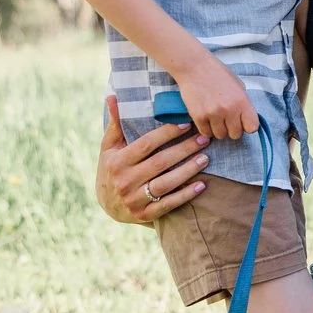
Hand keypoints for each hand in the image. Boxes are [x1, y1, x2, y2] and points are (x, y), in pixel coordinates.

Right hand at [96, 95, 207, 224]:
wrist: (106, 206)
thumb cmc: (111, 168)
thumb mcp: (109, 147)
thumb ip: (115, 124)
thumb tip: (113, 96)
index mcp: (117, 161)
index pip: (146, 144)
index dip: (167, 134)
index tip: (187, 124)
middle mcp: (125, 181)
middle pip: (160, 163)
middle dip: (184, 149)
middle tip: (204, 138)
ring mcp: (134, 200)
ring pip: (166, 184)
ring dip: (188, 170)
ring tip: (206, 158)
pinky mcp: (145, 215)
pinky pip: (169, 204)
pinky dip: (186, 195)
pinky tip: (202, 185)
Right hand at [168, 55, 257, 142]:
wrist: (194, 66)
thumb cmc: (217, 74)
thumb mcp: (238, 85)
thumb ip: (243, 103)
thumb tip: (246, 119)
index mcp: (242, 101)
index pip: (252, 127)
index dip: (247, 126)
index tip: (242, 121)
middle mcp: (229, 109)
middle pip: (235, 135)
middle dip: (232, 129)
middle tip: (226, 119)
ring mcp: (213, 114)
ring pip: (220, 135)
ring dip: (218, 129)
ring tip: (215, 117)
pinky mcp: (198, 116)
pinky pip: (206, 133)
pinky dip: (206, 128)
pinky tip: (206, 117)